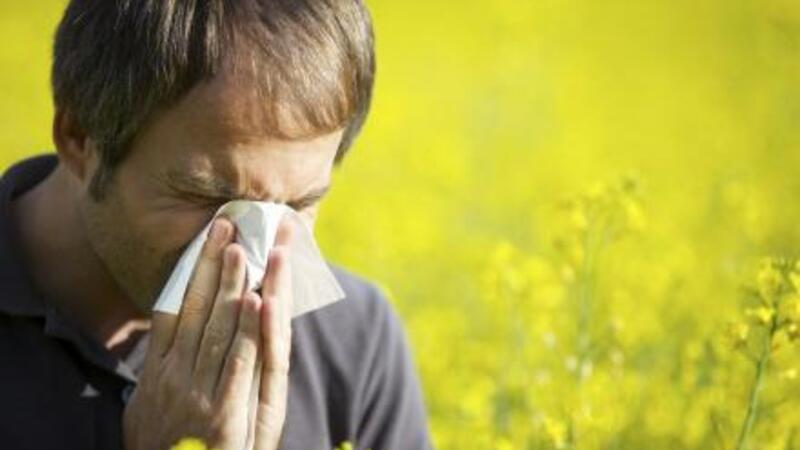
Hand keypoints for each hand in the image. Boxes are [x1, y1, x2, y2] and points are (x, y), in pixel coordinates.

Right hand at [122, 216, 293, 449]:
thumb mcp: (144, 411)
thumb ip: (154, 375)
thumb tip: (160, 342)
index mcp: (156, 372)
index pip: (172, 309)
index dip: (189, 272)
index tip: (205, 240)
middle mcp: (173, 376)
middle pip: (195, 309)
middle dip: (212, 265)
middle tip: (227, 226)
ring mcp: (196, 393)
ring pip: (217, 328)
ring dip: (231, 286)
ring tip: (244, 250)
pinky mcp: (222, 414)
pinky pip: (237, 363)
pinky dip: (246, 330)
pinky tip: (256, 301)